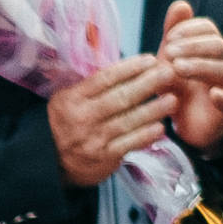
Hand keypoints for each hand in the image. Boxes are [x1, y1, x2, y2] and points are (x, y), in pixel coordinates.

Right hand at [46, 56, 176, 188]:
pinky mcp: (103, 159)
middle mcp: (82, 118)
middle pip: (120, 98)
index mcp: (72, 99)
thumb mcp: (66, 99)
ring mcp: (93, 140)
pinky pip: (129, 144)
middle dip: (148, 83)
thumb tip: (127, 68)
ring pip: (128, 121)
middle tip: (169, 72)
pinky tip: (160, 127)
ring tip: (172, 99)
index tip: (150, 60)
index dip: (129, 68)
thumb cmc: (64, 124)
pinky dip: (145, 135)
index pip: (104, 79)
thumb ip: (92, 86)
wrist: (50, 163)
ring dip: (153, 109)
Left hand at [157, 0, 222, 154]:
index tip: (169, 38)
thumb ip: (174, 34)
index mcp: (210, 49)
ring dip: (200, 66)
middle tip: (169, 52)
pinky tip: (213, 94)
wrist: (186, 124)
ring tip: (177, 68)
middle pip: (217, 46)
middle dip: (193, 45)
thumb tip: (180, 4)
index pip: (208, 29)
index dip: (190, 29)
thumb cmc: (179, 86)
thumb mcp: (170, 60)